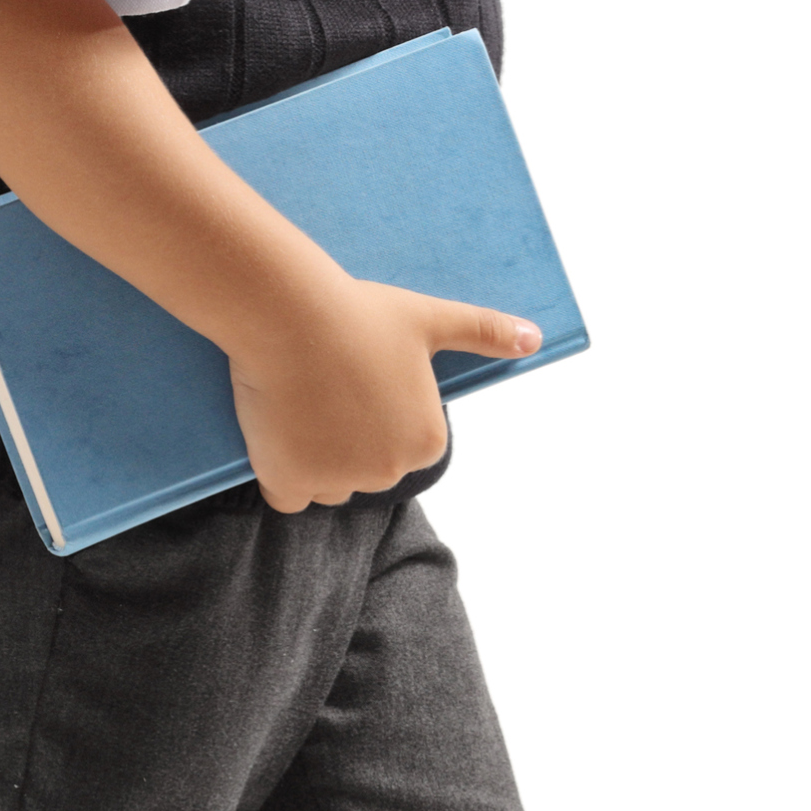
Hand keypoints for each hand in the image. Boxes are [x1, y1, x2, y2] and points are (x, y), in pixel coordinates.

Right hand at [229, 266, 544, 509]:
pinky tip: (276, 434)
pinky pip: (288, 497)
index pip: (400, 447)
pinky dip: (281, 474)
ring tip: (298, 405)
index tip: (356, 383)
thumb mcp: (431, 319)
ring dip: (312, 460)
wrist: (292, 314)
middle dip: (344, 441)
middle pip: (363, 469)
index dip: (374, 417)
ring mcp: (339, 480)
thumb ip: (484, 332)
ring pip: (325, 484)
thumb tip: (534, 338)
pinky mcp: (291, 482)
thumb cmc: (361, 313)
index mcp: (427, 441)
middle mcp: (389, 470)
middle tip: (324, 389)